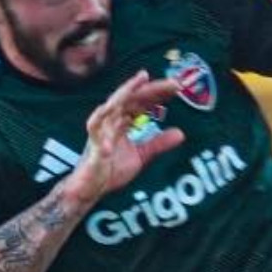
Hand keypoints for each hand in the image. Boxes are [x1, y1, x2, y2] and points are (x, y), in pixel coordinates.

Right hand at [61, 72, 186, 208]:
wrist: (90, 191)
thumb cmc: (110, 170)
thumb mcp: (140, 156)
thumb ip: (158, 143)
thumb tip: (181, 133)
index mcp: (121, 122)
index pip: (141, 102)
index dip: (158, 93)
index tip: (177, 86)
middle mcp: (111, 122)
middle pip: (131, 98)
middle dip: (151, 89)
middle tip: (173, 83)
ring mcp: (101, 133)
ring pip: (112, 105)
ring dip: (125, 92)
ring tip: (141, 80)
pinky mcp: (93, 147)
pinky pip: (95, 132)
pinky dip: (100, 121)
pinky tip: (107, 110)